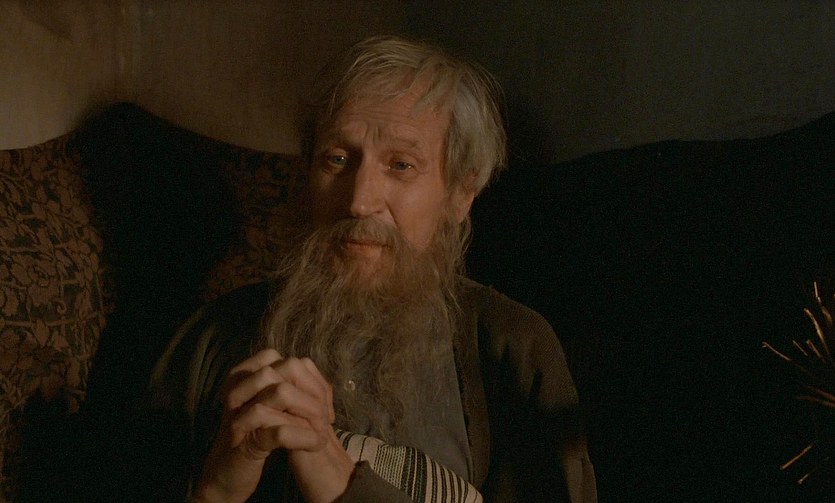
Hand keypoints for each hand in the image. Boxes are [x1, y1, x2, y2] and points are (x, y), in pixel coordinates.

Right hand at [193, 349, 353, 502]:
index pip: (288, 361)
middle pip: (287, 369)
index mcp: (245, 377)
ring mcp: (240, 414)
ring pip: (282, 392)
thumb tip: (324, 387)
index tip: (324, 403)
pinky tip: (316, 443)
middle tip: (326, 417)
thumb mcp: (269, 409)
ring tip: (322, 430)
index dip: (311, 379)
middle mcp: (240, 389)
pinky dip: (304, 436)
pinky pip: (280, 431)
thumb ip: (289, 392)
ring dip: (311, 411)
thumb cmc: (253, 437)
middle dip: (314, 392)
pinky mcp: (245, 442)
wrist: (225, 475)